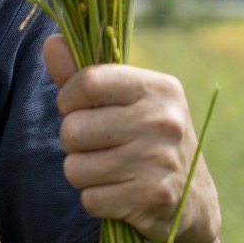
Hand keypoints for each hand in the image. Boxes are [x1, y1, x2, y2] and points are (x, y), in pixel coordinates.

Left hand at [43, 35, 221, 242]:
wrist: (192, 201)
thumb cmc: (144, 139)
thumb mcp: (123, 102)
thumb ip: (82, 75)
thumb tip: (51, 41)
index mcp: (159, 88)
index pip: (87, 82)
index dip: (68, 99)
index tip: (79, 109)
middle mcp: (164, 121)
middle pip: (73, 130)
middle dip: (74, 143)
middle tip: (101, 146)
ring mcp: (160, 161)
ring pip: (75, 168)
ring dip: (83, 174)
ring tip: (111, 170)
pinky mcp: (153, 198)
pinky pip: (90, 199)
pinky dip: (97, 200)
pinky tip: (121, 193)